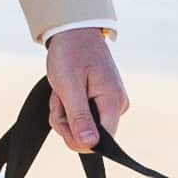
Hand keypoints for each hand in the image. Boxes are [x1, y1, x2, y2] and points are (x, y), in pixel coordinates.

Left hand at [46, 25, 127, 154]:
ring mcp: (111, 104)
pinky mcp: (103, 102)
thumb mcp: (69, 86)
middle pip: (89, 137)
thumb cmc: (71, 54)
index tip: (62, 117)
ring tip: (62, 92)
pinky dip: (69, 108)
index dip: (77, 138)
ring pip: (83, 128)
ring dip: (65, 114)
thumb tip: (90, 145)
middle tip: (60, 98)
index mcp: (113, 102)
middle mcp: (117, 105)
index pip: (101, 141)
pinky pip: (83, 118)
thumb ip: (80, 117)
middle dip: (67, 122)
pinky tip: (66, 92)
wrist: (73, 32)